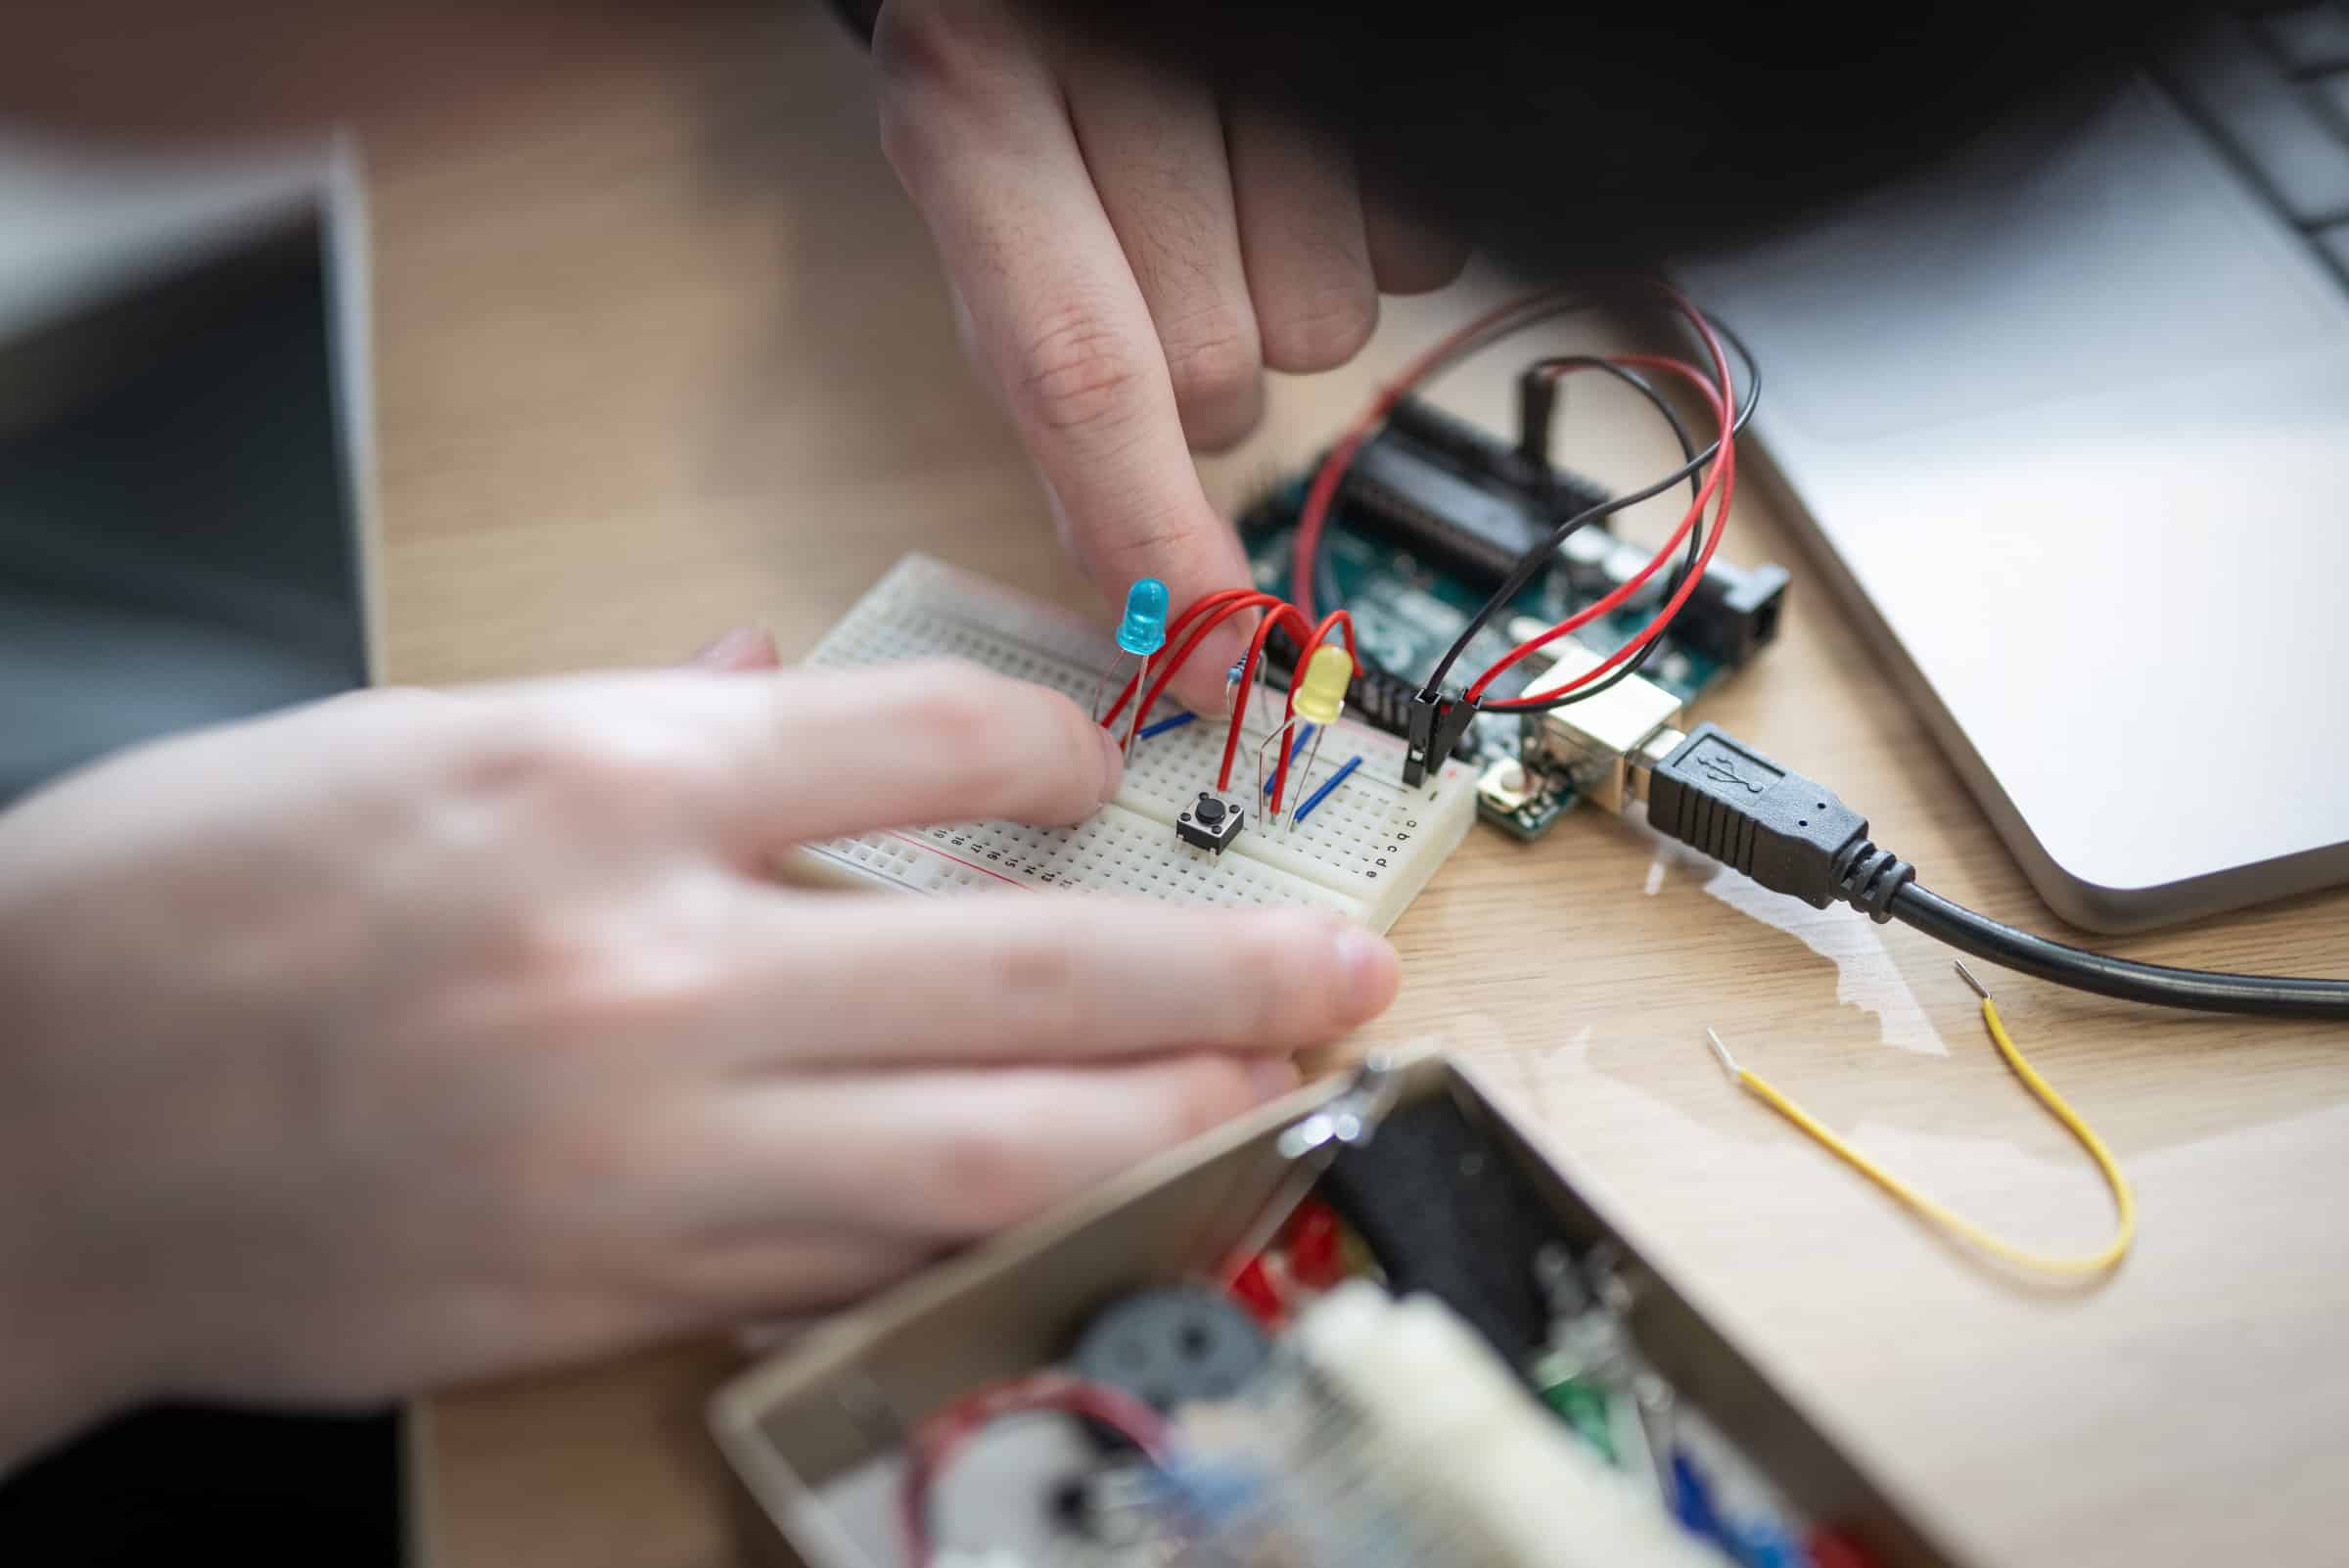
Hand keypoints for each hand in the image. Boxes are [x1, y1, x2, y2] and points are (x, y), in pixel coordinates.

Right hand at [0, 634, 1397, 1463]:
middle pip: (1022, 969)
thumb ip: (647, 716)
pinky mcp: (618, 1286)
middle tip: (1342, 968)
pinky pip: (860, 1258)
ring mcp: (648, 1148)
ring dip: (1163, 1123)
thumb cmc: (188, 900)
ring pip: (984, 1151)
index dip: (1057, 749)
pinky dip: (991, 1227)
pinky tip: (1087, 1205)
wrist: (19, 1125)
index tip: (1101, 763)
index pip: (923, 741)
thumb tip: (792, 681)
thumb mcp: (420, 735)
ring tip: (1278, 1097)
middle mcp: (654, 965)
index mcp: (602, 782)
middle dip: (1218, 970)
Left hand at [870, 0, 1466, 704]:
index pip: (1078, 375)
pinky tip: (1296, 173)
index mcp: (968, 105)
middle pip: (1214, 374)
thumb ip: (1044, 368)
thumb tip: (1149, 590)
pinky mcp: (1363, 71)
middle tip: (1159, 296)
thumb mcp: (981, 201)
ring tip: (1225, 207)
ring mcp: (1254, 56)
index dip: (1152, 539)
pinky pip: (1410, 251)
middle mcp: (1105, 61)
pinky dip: (1366, 242)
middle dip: (1200, 395)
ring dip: (1284, 309)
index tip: (1211, 666)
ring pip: (1324, 327)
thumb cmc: (1030, 79)